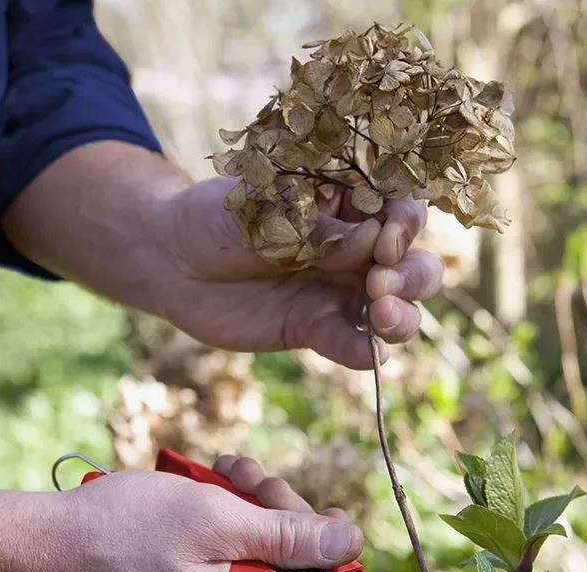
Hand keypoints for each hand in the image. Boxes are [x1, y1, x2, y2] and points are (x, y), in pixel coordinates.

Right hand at [21, 455, 361, 571]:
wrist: (38, 544)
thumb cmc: (121, 530)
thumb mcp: (218, 521)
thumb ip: (289, 537)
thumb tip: (350, 544)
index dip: (325, 552)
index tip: (323, 509)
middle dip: (277, 515)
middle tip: (251, 476)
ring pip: (249, 559)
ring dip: (246, 508)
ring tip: (223, 471)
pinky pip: (215, 563)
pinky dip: (216, 522)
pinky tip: (204, 487)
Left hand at [149, 177, 444, 368]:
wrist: (172, 260)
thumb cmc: (219, 217)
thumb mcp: (264, 210)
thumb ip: (316, 228)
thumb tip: (369, 242)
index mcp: (350, 204)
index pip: (402, 209)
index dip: (405, 224)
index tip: (386, 238)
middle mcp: (358, 249)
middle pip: (414, 263)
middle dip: (412, 275)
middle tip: (381, 282)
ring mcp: (342, 292)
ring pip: (399, 308)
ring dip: (403, 315)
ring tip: (382, 315)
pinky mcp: (318, 329)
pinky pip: (355, 345)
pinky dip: (368, 352)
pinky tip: (369, 353)